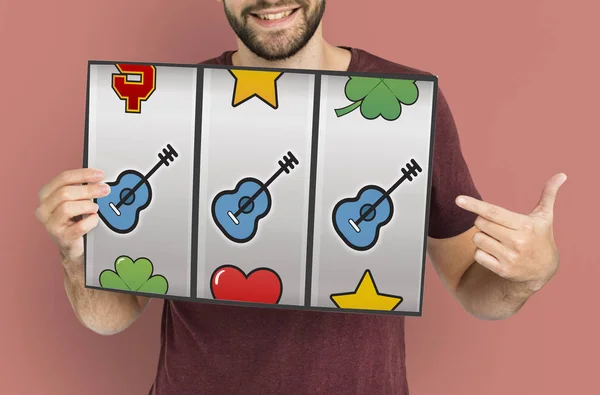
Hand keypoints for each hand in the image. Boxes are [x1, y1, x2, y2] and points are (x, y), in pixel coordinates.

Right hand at [35, 168, 109, 262]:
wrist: (72, 245)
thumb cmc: (74, 219)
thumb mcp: (74, 200)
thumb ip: (81, 188)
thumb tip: (98, 178)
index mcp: (46, 195)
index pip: (63, 178)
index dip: (83, 174)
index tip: (100, 174)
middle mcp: (44, 208)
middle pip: (65, 192)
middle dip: (89, 189)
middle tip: (105, 189)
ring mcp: (50, 224)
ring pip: (67, 207)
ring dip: (87, 206)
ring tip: (95, 208)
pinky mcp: (61, 237)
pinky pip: (79, 226)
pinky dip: (91, 221)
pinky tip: (94, 219)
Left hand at [455, 173, 566, 293]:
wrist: (544, 269)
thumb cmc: (541, 237)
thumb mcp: (545, 217)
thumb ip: (548, 195)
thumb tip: (561, 175)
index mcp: (525, 225)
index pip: (493, 212)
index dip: (474, 205)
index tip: (458, 199)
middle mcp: (517, 241)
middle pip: (481, 223)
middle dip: (483, 221)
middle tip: (497, 226)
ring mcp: (510, 257)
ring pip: (477, 238)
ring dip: (482, 237)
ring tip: (498, 240)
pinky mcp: (502, 270)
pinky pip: (477, 255)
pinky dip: (482, 252)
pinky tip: (495, 253)